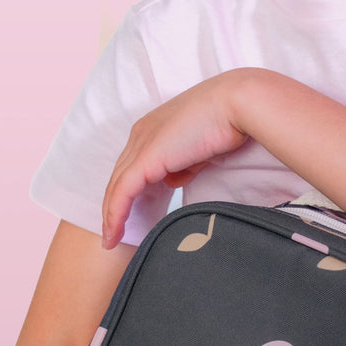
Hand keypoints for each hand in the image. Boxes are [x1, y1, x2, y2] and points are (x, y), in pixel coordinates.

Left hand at [101, 72, 249, 248]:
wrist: (236, 104)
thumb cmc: (226, 123)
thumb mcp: (199, 150)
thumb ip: (183, 165)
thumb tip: (172, 181)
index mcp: (152, 129)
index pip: (131, 166)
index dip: (126, 193)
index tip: (128, 216)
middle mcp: (141, 134)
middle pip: (118, 177)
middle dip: (113, 207)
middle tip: (112, 233)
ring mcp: (141, 145)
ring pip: (116, 186)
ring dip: (110, 216)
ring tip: (110, 241)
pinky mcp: (146, 158)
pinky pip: (122, 191)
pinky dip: (116, 214)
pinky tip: (114, 232)